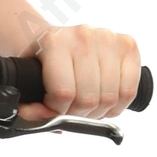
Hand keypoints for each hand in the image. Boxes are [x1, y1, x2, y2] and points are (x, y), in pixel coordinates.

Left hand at [19, 22, 139, 122]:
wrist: (58, 38)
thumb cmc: (43, 61)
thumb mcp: (27, 81)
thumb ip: (30, 106)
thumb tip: (45, 118)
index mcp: (54, 43)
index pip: (64, 94)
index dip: (58, 111)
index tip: (54, 108)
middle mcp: (83, 37)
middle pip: (88, 99)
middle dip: (79, 114)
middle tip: (73, 109)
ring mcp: (108, 39)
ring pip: (110, 98)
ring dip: (98, 111)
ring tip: (88, 104)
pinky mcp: (127, 45)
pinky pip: (129, 91)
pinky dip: (118, 105)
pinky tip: (106, 101)